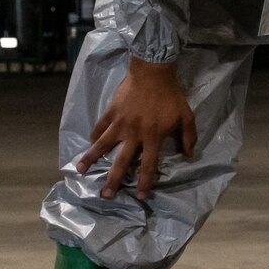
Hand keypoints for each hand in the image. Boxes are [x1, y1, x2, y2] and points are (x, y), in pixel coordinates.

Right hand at [76, 59, 197, 200]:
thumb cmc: (171, 96)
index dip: (144, 181)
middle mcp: (134, 134)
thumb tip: (189, 156)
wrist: (153, 73)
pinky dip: (94, 136)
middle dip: (113, 180)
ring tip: (80, 170)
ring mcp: (120, 123)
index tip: (140, 196)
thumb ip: (188, 137)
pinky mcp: (111, 112)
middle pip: (121, 161)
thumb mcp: (186, 117)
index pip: (148, 165)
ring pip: (103, 145)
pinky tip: (89, 144)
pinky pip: (100, 127)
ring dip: (91, 158)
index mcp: (153, 137)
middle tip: (105, 195)